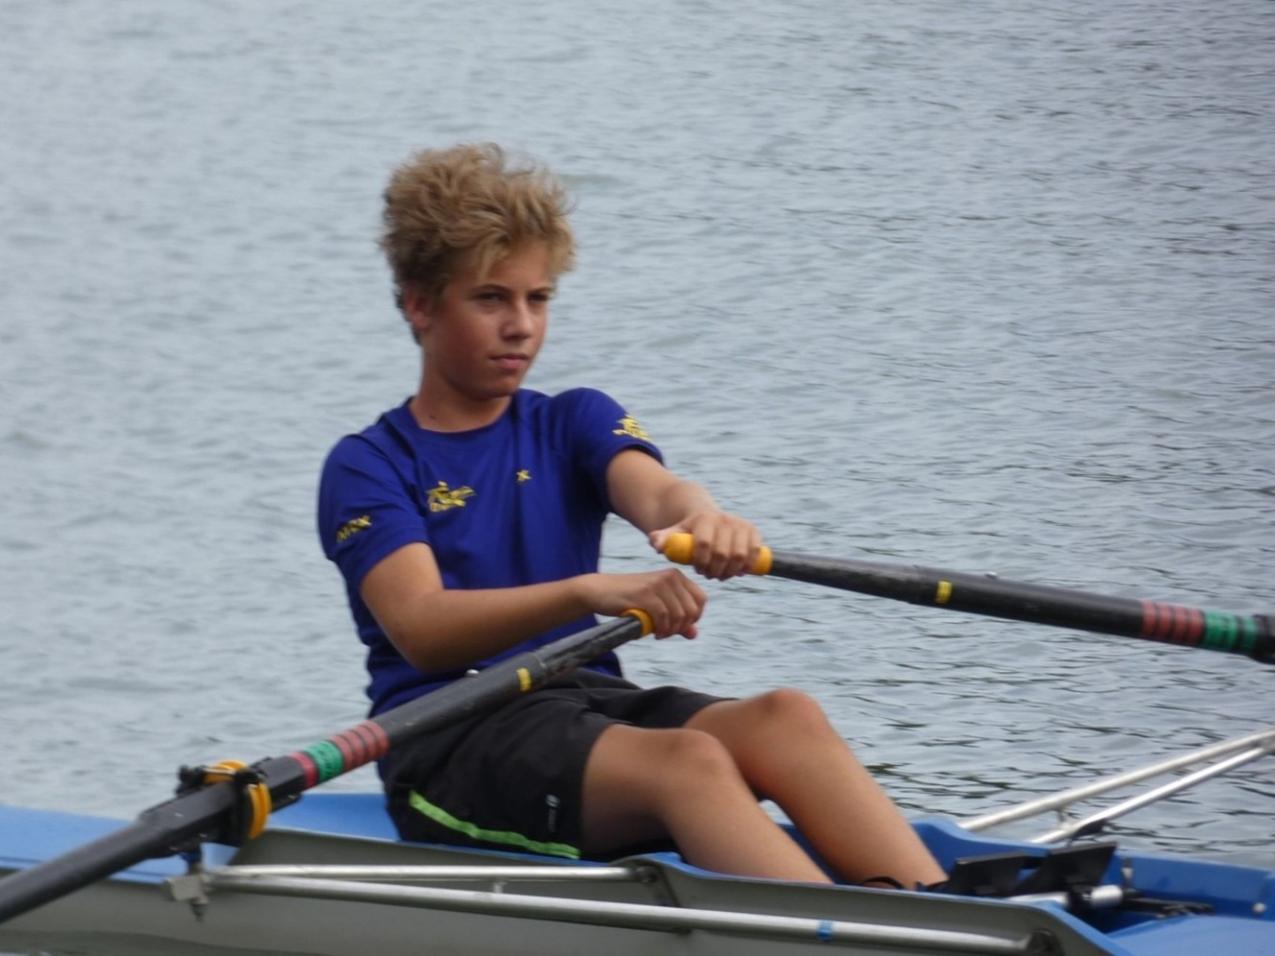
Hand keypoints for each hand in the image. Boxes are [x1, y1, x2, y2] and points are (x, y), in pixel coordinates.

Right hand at [574, 570, 705, 638]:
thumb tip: (694, 634)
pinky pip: (663, 617)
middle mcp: (670, 576)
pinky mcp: (645, 593)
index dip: (693, 618)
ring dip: (670, 630)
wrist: (600, 590)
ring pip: (679, 615)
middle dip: (681, 627)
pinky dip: (661, 629)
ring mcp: (657, 583)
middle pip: (692, 610)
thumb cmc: (629, 599)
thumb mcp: (657, 607)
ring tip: (658, 633)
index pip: (701, 600)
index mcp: (676, 576)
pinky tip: (652, 632)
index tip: (678, 627)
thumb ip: (677, 619)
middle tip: (666, 633)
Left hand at [649, 511, 761, 580]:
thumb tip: (657, 545)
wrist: (705, 515)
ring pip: (740, 554)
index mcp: (704, 519)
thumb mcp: (673, 533)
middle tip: (709, 575)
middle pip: (723, 553)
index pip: (705, 544)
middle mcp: (724, 519)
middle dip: (715, 569)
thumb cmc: (688, 530)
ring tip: (721, 575)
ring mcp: (740, 524)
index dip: (702, 562)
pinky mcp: (752, 530)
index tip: (698, 570)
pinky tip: (739, 572)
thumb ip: (662, 539)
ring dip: (731, 571)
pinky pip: (755, 551)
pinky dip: (749, 565)